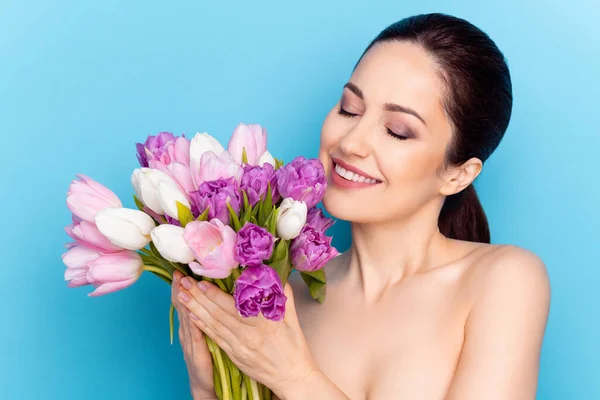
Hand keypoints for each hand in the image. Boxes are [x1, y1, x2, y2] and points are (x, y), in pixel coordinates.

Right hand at [171, 270, 215, 399]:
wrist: (204, 382)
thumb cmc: (208, 356)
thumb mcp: (206, 331)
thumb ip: (207, 315)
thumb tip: (211, 295)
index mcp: (190, 324)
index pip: (184, 301)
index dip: (181, 286)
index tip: (180, 270)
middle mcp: (187, 330)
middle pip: (182, 305)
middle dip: (179, 289)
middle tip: (177, 272)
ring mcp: (190, 341)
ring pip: (186, 317)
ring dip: (184, 301)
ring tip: (181, 286)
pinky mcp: (197, 352)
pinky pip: (195, 335)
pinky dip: (192, 323)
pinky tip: (192, 314)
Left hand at [175, 273, 317, 396]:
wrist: (292, 376)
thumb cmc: (294, 346)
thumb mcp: (292, 318)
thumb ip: (283, 294)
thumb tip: (275, 273)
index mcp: (263, 322)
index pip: (233, 305)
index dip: (215, 294)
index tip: (201, 282)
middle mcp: (249, 334)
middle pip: (218, 313)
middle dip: (198, 297)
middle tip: (184, 284)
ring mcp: (240, 346)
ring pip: (213, 325)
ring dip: (195, 310)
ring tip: (181, 297)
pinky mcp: (236, 356)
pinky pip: (216, 339)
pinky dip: (203, 327)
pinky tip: (192, 317)